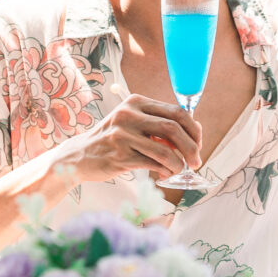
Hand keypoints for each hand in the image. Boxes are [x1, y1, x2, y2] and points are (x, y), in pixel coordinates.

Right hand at [56, 93, 203, 182]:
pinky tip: (165, 174)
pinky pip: (153, 164)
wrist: (79, 156)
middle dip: (191, 147)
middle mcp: (128, 115)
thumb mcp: (132, 122)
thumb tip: (193, 134)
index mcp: (136, 102)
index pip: (176, 112)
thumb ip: (158, 124)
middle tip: (197, 161)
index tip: (198, 143)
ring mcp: (123, 135)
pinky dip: (165, 171)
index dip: (193, 129)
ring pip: (165, 151)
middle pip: (173, 128)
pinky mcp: (120, 156)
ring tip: (180, 170)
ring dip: (179, 164)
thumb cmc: (112, 140)